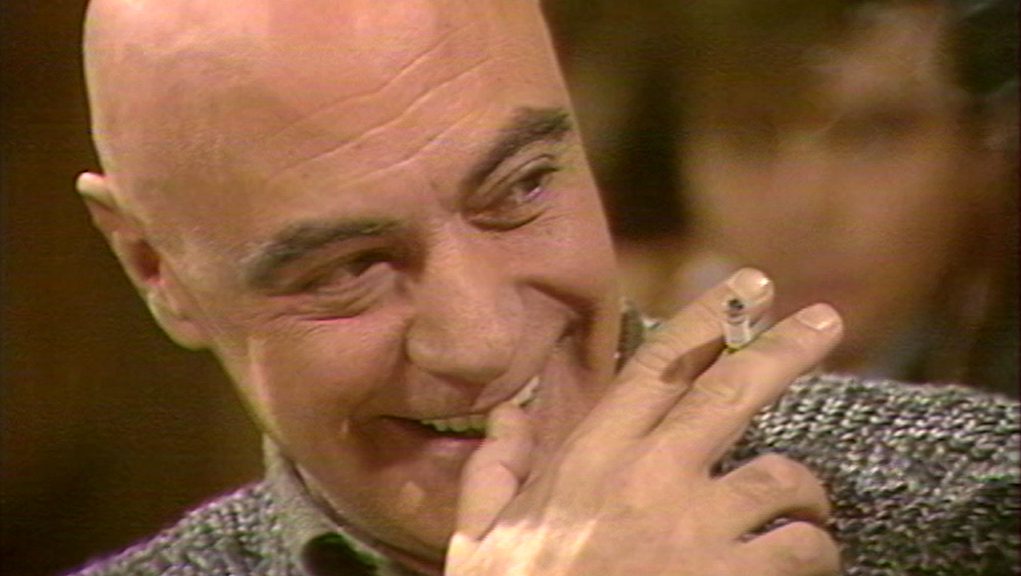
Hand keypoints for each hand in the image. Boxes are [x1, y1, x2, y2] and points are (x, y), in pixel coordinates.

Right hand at [447, 269, 843, 575]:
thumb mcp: (478, 536)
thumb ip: (494, 468)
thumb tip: (509, 411)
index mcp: (589, 459)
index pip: (656, 368)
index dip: (705, 320)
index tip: (745, 288)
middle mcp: (647, 478)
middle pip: (730, 394)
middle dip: (784, 349)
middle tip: (825, 317)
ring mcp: (693, 529)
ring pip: (782, 478)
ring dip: (804, 493)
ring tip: (808, 510)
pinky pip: (798, 547)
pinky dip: (812, 550)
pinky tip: (805, 557)